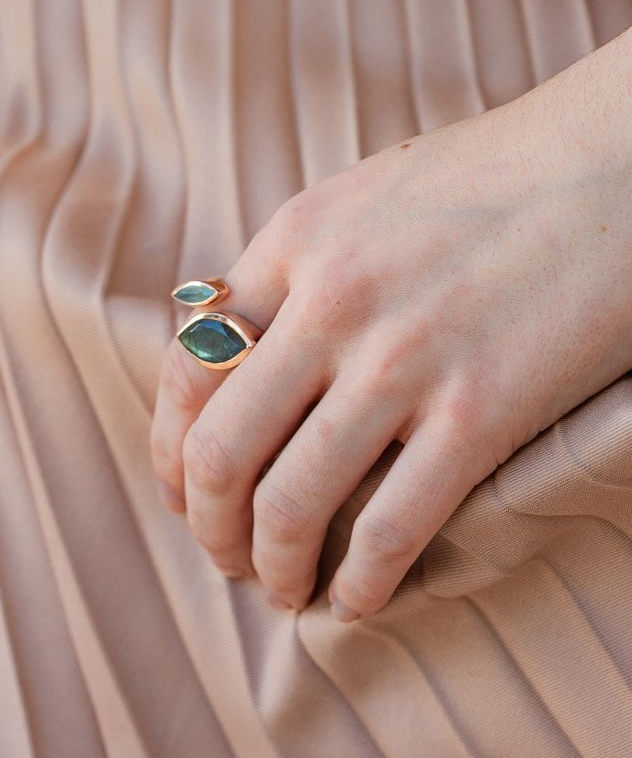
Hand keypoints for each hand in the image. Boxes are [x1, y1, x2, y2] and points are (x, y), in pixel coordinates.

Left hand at [150, 26, 631, 620]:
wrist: (613, 160)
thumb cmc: (485, 182)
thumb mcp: (357, 201)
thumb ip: (289, 272)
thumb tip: (233, 354)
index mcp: (292, 244)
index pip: (184, 372)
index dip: (169, 453)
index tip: (184, 494)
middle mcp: (331, 302)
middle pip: (220, 450)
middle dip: (208, 526)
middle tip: (226, 557)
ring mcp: (403, 358)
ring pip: (291, 503)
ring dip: (273, 567)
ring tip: (283, 588)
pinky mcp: (481, 409)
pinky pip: (391, 527)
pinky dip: (361, 582)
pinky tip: (357, 597)